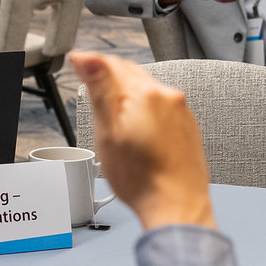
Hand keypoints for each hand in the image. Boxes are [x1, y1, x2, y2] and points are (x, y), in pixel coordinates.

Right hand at [69, 52, 212, 230]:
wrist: (177, 207)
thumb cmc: (143, 179)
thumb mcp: (108, 133)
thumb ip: (100, 89)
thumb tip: (88, 59)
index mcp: (145, 94)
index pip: (112, 63)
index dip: (90, 64)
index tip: (78, 66)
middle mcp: (169, 97)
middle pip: (131, 74)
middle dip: (110, 79)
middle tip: (92, 94)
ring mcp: (182, 112)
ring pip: (147, 91)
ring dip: (128, 96)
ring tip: (115, 122)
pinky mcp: (187, 127)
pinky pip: (162, 108)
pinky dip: (145, 112)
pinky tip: (138, 135)